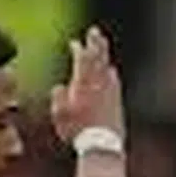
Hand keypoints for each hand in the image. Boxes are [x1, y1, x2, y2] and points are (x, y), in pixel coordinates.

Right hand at [50, 25, 124, 143]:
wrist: (102, 145)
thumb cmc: (77, 132)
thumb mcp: (59, 115)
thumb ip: (58, 97)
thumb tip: (60, 87)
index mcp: (83, 84)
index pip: (82, 60)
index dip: (79, 49)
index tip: (75, 42)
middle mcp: (99, 84)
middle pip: (98, 58)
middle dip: (96, 43)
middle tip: (94, 31)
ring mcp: (110, 92)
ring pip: (108, 67)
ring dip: (104, 55)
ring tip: (102, 46)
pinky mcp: (117, 101)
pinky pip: (115, 81)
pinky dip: (112, 72)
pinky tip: (112, 71)